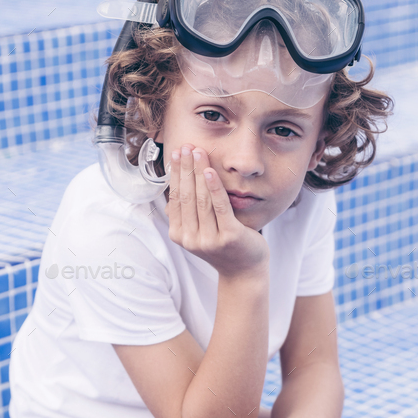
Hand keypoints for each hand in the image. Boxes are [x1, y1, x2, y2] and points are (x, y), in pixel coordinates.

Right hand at [164, 144, 268, 277]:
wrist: (244, 271)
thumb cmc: (223, 246)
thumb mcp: (199, 231)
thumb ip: (187, 214)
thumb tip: (173, 192)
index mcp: (180, 235)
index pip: (176, 198)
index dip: (176, 174)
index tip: (177, 153)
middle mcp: (191, 239)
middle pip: (187, 196)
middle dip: (185, 168)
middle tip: (185, 146)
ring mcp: (209, 240)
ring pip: (201, 199)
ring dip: (199, 172)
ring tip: (198, 152)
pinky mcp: (229, 237)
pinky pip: (220, 207)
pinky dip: (214, 187)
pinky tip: (211, 170)